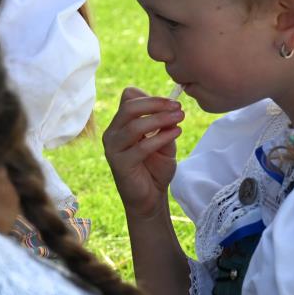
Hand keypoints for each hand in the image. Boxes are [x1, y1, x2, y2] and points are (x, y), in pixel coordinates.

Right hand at [102, 87, 183, 218]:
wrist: (150, 196)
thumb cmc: (155, 168)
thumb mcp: (163, 140)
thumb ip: (163, 125)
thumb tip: (171, 107)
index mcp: (120, 126)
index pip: (128, 100)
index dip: (151, 97)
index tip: (174, 102)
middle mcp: (112, 134)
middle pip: (128, 108)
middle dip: (155, 104)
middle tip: (178, 107)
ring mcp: (113, 149)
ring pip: (134, 126)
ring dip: (160, 119)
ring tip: (180, 118)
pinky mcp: (120, 164)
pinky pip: (141, 147)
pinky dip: (161, 137)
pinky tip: (176, 132)